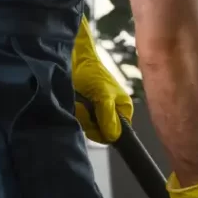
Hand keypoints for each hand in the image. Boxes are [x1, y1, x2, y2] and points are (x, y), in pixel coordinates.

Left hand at [71, 15, 132, 143]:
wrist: (73, 60)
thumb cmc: (91, 73)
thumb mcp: (103, 95)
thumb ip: (109, 116)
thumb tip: (113, 137)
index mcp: (124, 110)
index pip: (118, 134)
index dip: (105, 131)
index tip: (95, 121)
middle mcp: (113, 114)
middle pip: (103, 134)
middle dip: (91, 123)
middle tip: (85, 107)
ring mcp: (99, 115)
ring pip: (91, 129)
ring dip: (82, 117)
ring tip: (79, 103)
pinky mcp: (86, 113)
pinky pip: (82, 123)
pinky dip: (77, 115)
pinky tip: (75, 104)